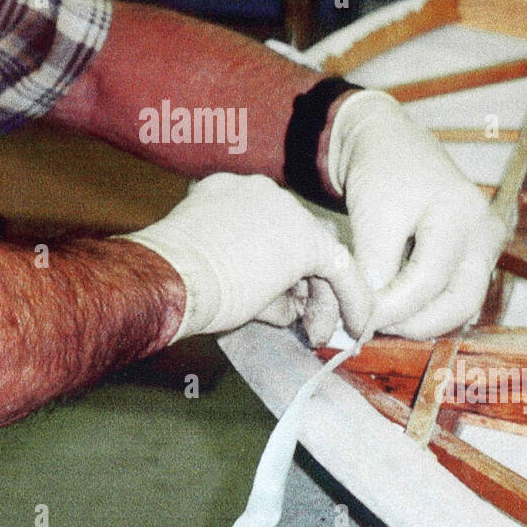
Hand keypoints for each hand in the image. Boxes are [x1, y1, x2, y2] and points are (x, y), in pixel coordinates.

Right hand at [121, 173, 372, 345]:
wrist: (170, 278)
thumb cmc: (176, 281)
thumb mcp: (213, 272)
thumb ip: (253, 279)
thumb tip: (289, 309)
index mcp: (229, 193)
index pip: (268, 229)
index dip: (279, 269)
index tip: (282, 300)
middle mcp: (260, 192)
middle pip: (297, 238)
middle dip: (304, 284)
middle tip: (308, 323)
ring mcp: (285, 210)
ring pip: (317, 254)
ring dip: (322, 297)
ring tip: (317, 333)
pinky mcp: (307, 240)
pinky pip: (341, 270)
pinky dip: (352, 300)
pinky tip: (356, 325)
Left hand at [327, 91, 505, 337]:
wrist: (392, 145)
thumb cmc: (383, 172)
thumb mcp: (372, 215)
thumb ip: (374, 266)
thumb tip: (370, 316)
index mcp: (463, 215)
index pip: (429, 280)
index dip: (392, 306)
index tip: (359, 317)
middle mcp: (486, 234)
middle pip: (461, 302)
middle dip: (415, 323)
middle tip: (374, 326)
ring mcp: (486, 246)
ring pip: (461, 303)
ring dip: (420, 318)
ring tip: (381, 315)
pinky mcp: (476, 256)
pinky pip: (455, 293)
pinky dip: (425, 305)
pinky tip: (395, 304)